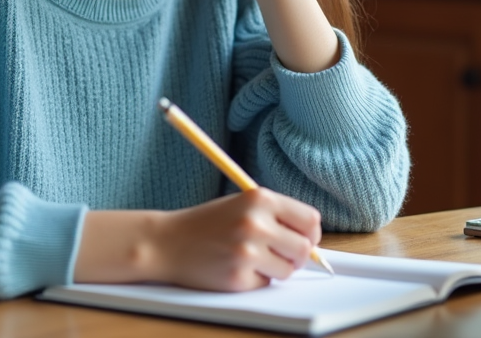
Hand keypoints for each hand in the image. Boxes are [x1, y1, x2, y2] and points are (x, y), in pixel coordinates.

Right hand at [151, 188, 321, 290]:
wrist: (167, 242)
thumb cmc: (207, 223)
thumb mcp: (243, 205)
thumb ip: (276, 216)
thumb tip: (312, 240)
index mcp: (260, 198)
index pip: (310, 219)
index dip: (310, 233)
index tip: (304, 238)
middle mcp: (256, 223)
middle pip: (305, 248)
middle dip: (296, 255)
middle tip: (279, 254)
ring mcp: (247, 251)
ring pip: (288, 270)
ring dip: (276, 268)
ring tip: (251, 257)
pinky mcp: (238, 276)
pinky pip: (265, 283)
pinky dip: (256, 279)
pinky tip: (235, 266)